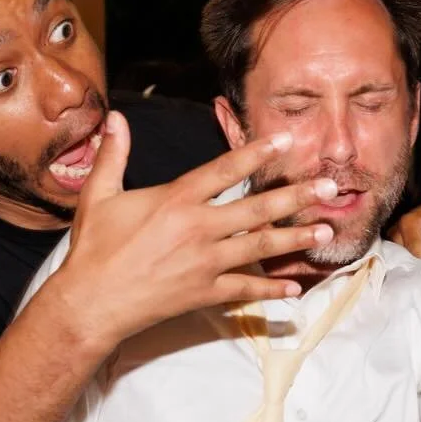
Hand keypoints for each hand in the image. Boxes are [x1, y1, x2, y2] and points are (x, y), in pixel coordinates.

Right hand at [47, 111, 339, 348]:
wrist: (90, 303)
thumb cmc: (94, 249)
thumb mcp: (99, 196)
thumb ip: (113, 155)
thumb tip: (115, 118)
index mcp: (176, 200)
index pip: (225, 170)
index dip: (257, 153)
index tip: (286, 140)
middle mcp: (198, 228)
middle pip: (257, 208)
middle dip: (297, 197)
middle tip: (330, 187)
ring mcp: (205, 263)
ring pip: (261, 247)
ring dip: (296, 239)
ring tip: (325, 230)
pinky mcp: (205, 292)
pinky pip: (245, 289)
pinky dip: (271, 289)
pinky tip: (294, 287)